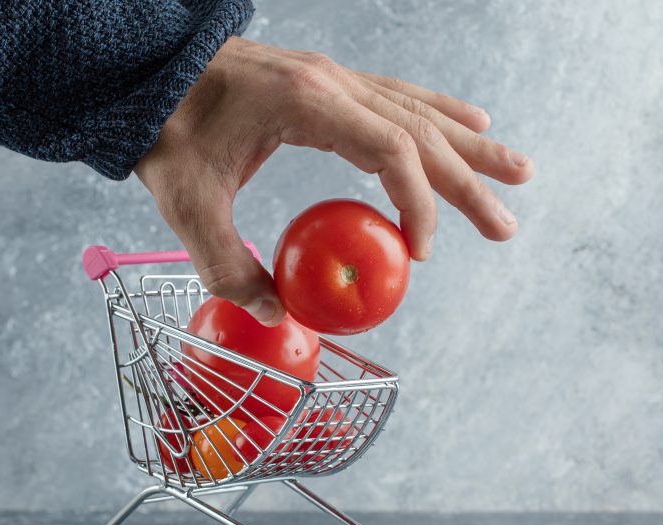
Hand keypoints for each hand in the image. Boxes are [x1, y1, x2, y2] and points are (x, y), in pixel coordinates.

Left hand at [134, 37, 533, 325]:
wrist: (143, 73)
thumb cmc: (162, 131)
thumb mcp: (186, 204)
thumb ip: (226, 264)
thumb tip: (274, 313)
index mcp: (305, 105)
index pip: (390, 150)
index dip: (418, 201)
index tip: (420, 253)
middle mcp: (331, 84)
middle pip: (420, 132)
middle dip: (469, 181)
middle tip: (506, 225)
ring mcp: (332, 79)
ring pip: (418, 111)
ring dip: (470, 145)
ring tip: (518, 173)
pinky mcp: (326, 83)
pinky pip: (396, 97)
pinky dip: (437, 114)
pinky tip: (470, 122)